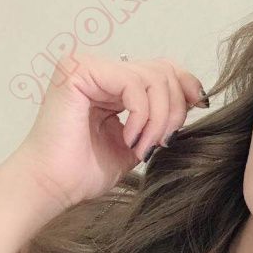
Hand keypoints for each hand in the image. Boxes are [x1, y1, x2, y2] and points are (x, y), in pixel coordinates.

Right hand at [11, 52, 207, 209]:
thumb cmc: (85, 171)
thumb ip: (159, 117)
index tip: (200, 109)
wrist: (52, 187)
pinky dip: (141, 115)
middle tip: (162, 142)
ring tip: (143, 146)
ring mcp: (86, 65)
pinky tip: (129, 139)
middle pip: (162, 70)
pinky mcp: (78, 70)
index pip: (161, 68)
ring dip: (158, 118)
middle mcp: (98, 68)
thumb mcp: (138, 140)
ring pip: (152, 77)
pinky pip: (133, 84)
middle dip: (174, 109)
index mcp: (111, 82)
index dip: (186, 85)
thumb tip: (196, 98)